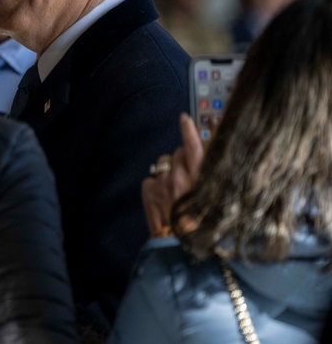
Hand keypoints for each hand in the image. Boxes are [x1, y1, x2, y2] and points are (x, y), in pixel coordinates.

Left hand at [142, 113, 204, 236]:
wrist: (179, 248)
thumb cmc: (205, 229)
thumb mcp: (218, 203)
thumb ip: (213, 184)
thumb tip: (206, 172)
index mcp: (200, 177)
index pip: (194, 146)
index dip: (188, 130)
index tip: (183, 118)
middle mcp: (180, 176)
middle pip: (177, 153)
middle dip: (181, 160)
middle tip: (187, 177)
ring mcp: (162, 182)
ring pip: (163, 164)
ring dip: (168, 171)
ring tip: (174, 190)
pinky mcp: (148, 190)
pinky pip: (151, 179)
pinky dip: (156, 185)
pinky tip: (163, 199)